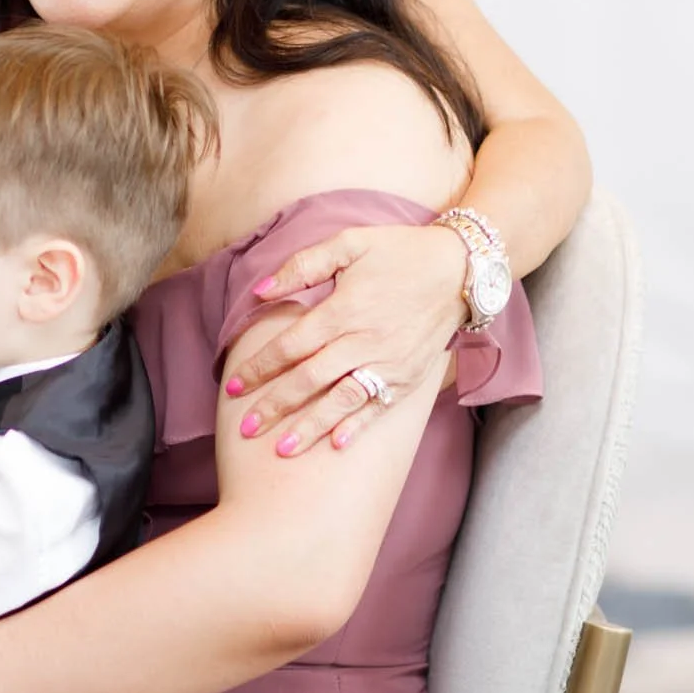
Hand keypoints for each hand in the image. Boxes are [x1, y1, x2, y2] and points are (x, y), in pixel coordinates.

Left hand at [221, 222, 466, 455]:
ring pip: (341, 401)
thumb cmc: (398, 252)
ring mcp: (388, 363)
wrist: (459, 269)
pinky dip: (358, 427)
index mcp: (343, 309)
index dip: (260, 366)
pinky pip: (378, 407)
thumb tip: (261, 289)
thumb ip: (303, 265)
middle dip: (275, 405)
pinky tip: (335, 445)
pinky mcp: (408, 377)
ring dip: (310, 426)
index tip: (234, 385)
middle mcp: (364, 341)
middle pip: (310, 379)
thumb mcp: (349, 243)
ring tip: (282, 449)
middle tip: (246, 428)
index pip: (291, 345)